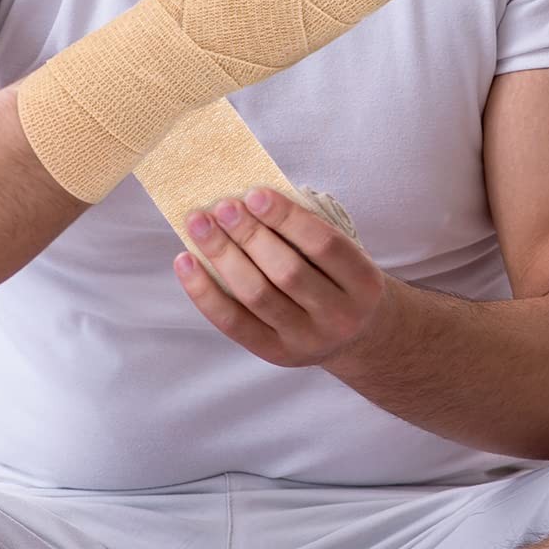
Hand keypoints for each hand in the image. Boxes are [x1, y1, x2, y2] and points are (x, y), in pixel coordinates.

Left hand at [175, 185, 392, 366]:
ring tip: (200, 225)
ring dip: (222, 256)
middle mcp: (339, 316)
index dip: (287, 218)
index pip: (323, 244)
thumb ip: (308, 231)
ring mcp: (306, 340)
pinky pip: (233, 323)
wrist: (358, 336)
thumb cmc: (339, 278)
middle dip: (249, 235)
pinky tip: (185, 262)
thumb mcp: (343, 255)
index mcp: (363, 283)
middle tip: (222, 207)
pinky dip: (204, 292)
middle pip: (287, 271)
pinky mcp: (276, 354)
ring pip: (257, 296)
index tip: (254, 193)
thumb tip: (249, 198)